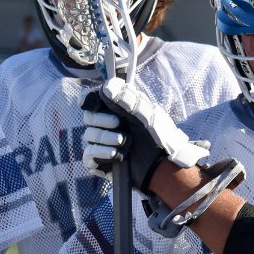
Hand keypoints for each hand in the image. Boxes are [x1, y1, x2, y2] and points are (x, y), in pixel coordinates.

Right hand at [81, 78, 209, 188]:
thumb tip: (106, 88)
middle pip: (89, 117)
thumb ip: (127, 99)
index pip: (93, 99)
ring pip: (89, 135)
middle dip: (101, 120)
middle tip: (118, 123)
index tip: (91, 103)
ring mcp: (103, 143)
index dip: (89, 99)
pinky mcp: (101, 161)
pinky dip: (100, 152)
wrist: (165, 165)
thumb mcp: (147, 113)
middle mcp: (108, 124)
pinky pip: (89, 154)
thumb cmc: (160, 136)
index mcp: (117, 109)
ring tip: (126, 142)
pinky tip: (116, 154)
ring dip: (106, 138)